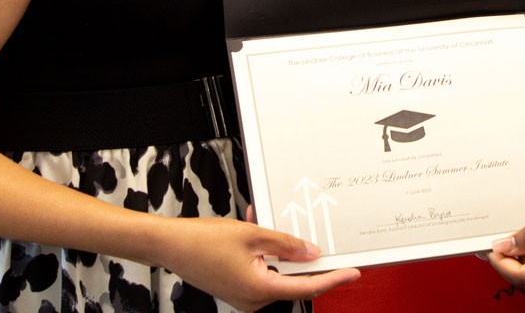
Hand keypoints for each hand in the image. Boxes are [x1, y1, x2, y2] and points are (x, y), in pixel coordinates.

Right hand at [160, 214, 359, 310]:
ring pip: (277, 273)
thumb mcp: (253, 235)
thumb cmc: (205, 241)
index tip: (352, 272)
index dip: (333, 279)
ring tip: (274, 225)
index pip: (306, 287)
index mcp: (259, 289)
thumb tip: (311, 253)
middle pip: (293, 281)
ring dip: (281, 251)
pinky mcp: (237, 289)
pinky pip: (262, 270)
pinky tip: (259, 230)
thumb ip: (286, 244)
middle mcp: (252, 299)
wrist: (172, 246)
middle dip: (305, 259)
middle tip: (324, 242)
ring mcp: (244, 296)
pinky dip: (266, 253)